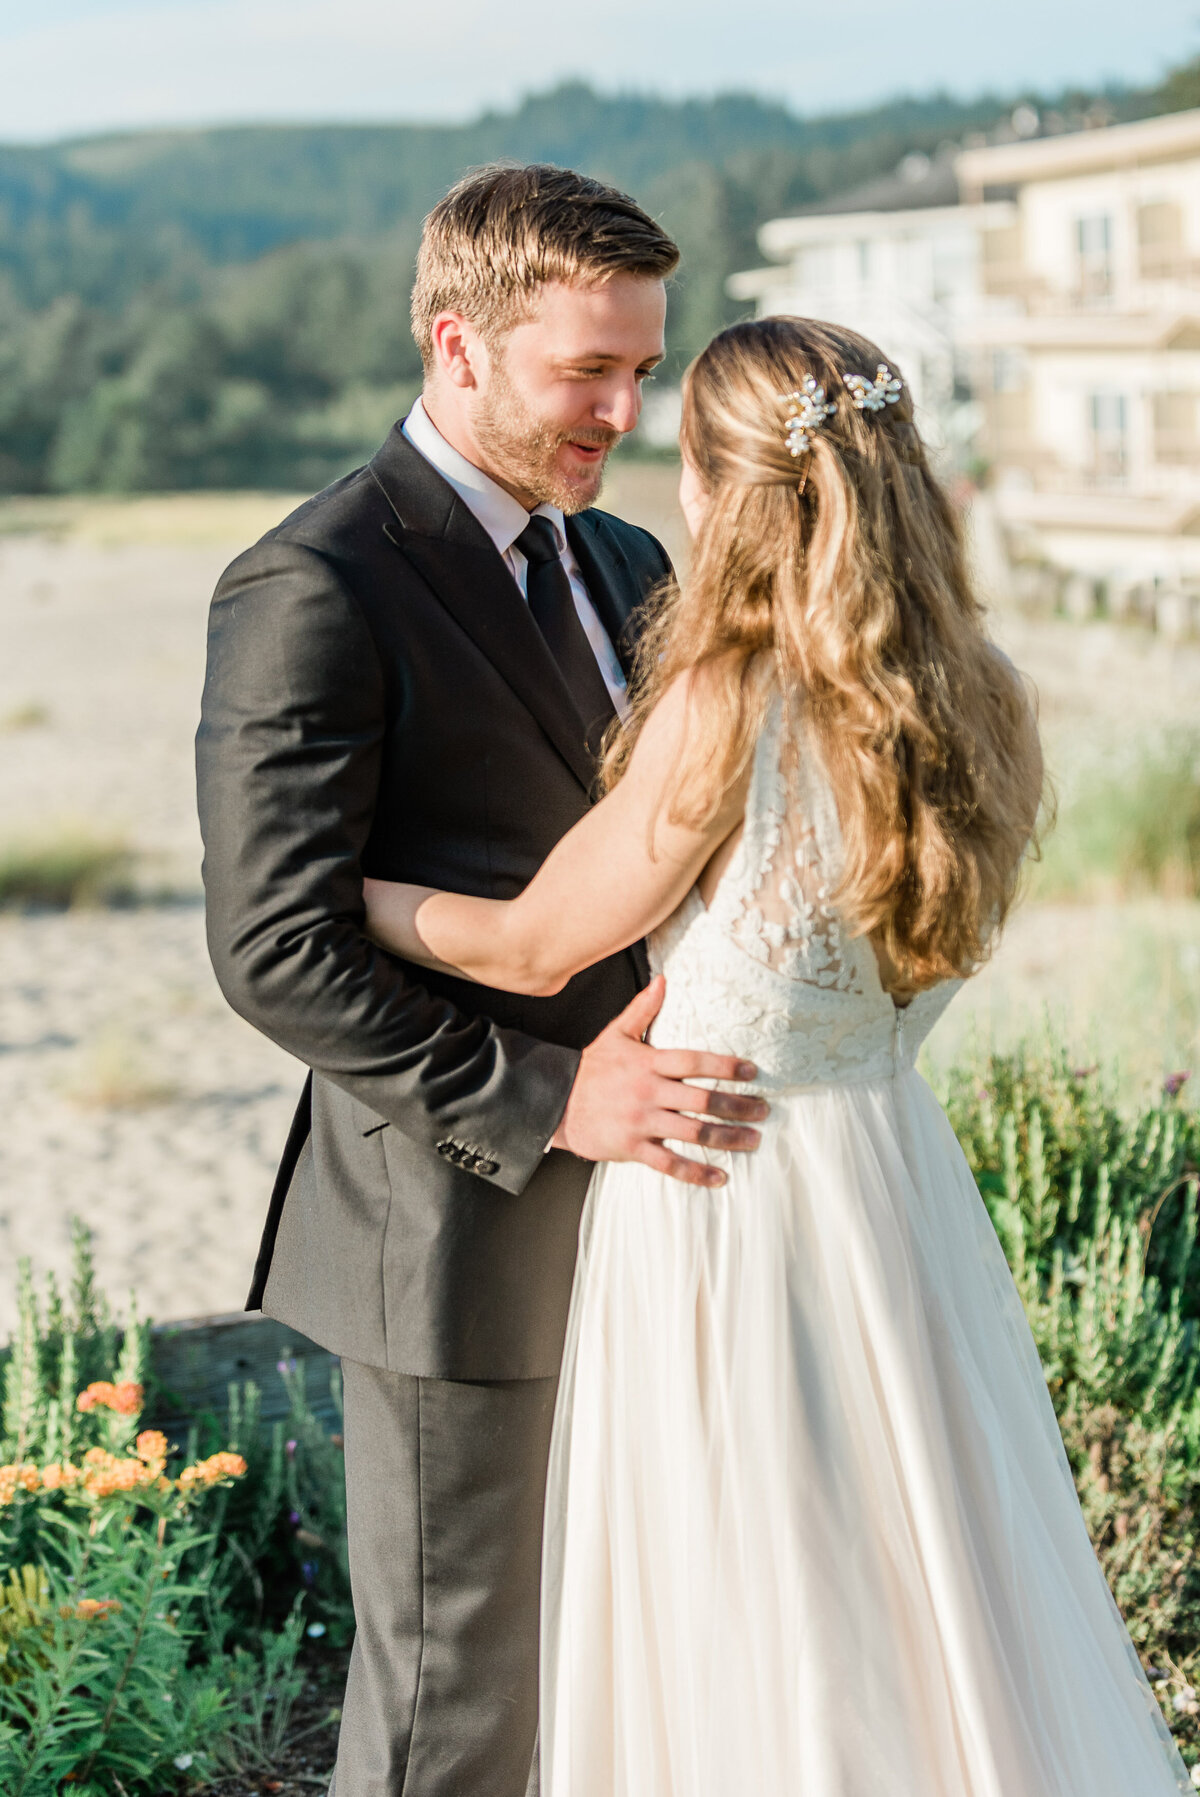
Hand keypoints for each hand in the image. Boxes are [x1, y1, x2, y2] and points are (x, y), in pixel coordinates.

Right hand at [550, 975, 767, 1186]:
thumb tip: (664, 979)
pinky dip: (697, 1173)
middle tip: (764, 1110)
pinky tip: (720, 1177)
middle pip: (702, 1100)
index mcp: (648, 1063)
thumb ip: (643, 1009)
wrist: (555, 1102)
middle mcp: (648, 1092)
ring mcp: (640, 1122)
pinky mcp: (631, 1148)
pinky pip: (670, 1163)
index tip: (752, 1072)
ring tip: (753, 1140)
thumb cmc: (591, 1068)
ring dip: (727, 1138)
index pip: (694, 1062)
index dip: (726, 1067)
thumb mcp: (616, 1034)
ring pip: (692, 1133)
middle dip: (738, 1106)